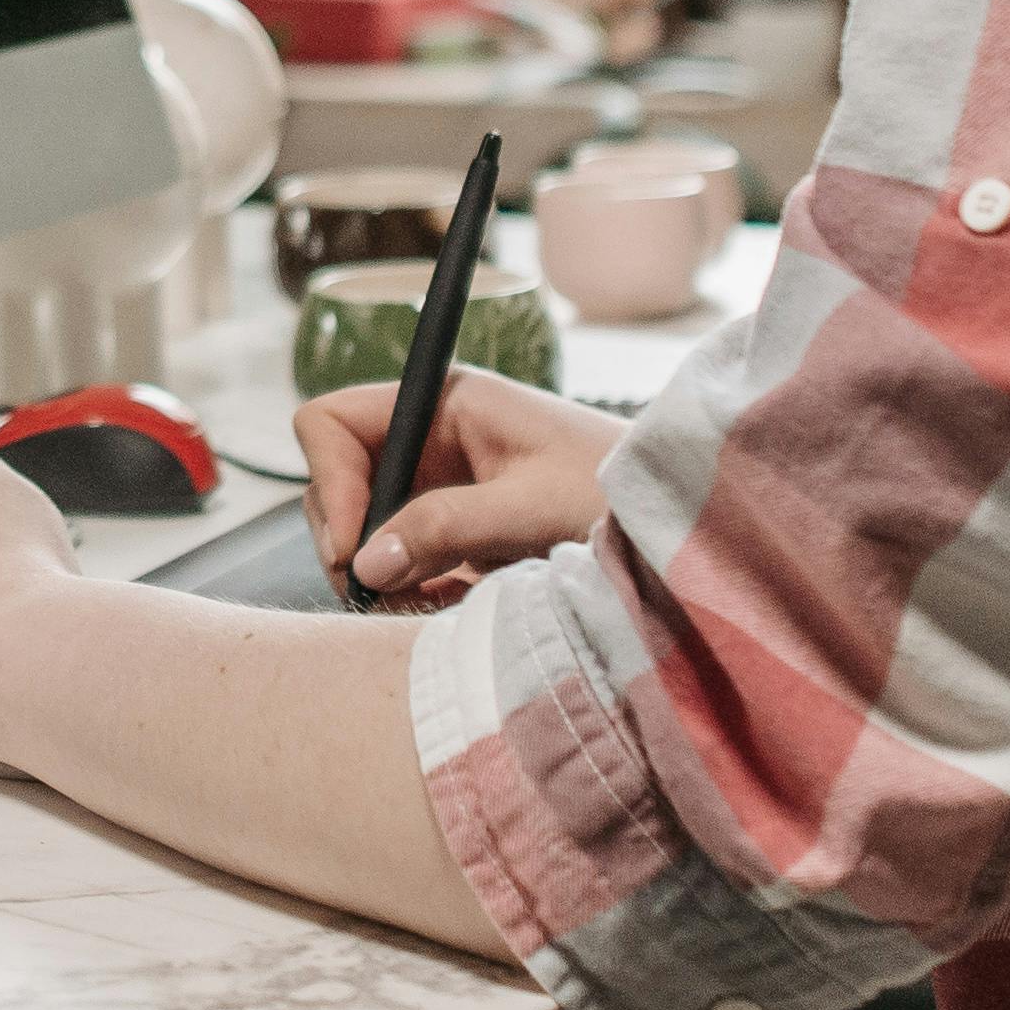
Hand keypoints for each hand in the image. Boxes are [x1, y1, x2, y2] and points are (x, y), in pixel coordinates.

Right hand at [302, 368, 621, 607]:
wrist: (679, 529)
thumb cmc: (619, 493)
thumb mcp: (531, 509)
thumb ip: (444, 527)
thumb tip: (364, 565)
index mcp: (445, 404)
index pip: (331, 423)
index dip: (330, 483)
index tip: (354, 552)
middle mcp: (432, 438)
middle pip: (338, 482)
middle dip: (351, 542)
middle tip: (382, 594)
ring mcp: (441, 485)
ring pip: (363, 529)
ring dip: (380, 574)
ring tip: (428, 603)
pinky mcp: (456, 531)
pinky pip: (399, 560)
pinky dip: (408, 589)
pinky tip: (447, 605)